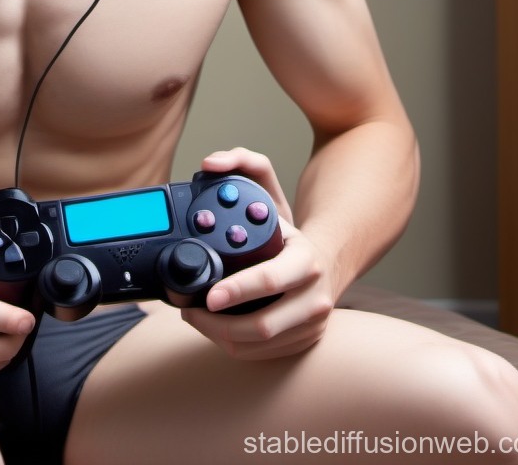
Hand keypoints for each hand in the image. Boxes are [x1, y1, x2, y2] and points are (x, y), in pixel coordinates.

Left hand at [181, 149, 334, 359]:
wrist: (328, 260)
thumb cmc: (287, 233)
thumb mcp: (270, 198)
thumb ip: (242, 167)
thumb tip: (209, 163)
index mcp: (305, 259)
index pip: (269, 280)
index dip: (237, 291)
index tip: (208, 296)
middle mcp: (315, 295)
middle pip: (262, 325)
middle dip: (218, 324)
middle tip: (189, 311)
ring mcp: (313, 323)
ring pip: (260, 345)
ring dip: (220, 337)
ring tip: (195, 318)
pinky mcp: (307, 340)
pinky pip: (265, 354)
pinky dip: (235, 345)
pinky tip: (216, 330)